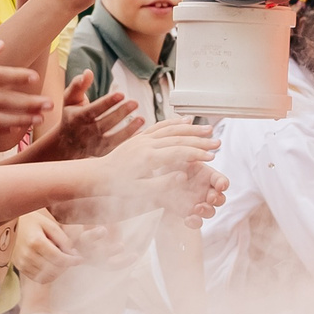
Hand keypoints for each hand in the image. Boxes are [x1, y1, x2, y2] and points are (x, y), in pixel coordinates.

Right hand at [6, 208, 81, 284]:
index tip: (79, 258)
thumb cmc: (32, 221)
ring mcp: (22, 263)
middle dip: (66, 265)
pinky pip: (38, 278)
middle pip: (54, 269)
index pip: (59, 258)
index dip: (72, 260)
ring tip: (61, 260)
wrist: (9, 223)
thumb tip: (72, 253)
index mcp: (36, 242)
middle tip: (71, 257)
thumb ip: (62, 238)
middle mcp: (27, 254)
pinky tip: (51, 264)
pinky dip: (48, 275)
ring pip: (47, 276)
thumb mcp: (49, 224)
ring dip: (58, 271)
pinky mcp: (20, 267)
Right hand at [24, 72, 142, 162]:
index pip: (94, 110)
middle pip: (105, 123)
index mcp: (77, 118)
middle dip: (121, 113)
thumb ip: (78, 85)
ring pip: (112, 139)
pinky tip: (142, 134)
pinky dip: (129, 143)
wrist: (64, 145)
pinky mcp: (102, 154)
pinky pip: (117, 150)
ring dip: (128, 130)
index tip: (121, 94)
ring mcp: (94, 146)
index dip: (107, 102)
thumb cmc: (71, 116)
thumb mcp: (70, 99)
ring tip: (142, 119)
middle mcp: (86, 133)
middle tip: (135, 103)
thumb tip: (88, 72)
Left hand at [87, 121, 225, 221]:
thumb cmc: (117, 189)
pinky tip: (185, 120)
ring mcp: (142, 139)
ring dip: (191, 128)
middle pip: (178, 138)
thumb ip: (162, 185)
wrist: (96, 176)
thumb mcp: (139, 193)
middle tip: (217, 141)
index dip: (197, 154)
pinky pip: (159, 126)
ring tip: (208, 129)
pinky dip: (174, 122)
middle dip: (200, 139)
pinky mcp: (139, 138)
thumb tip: (183, 175)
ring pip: (171, 129)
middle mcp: (145, 145)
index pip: (178, 152)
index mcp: (147, 159)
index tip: (212, 156)